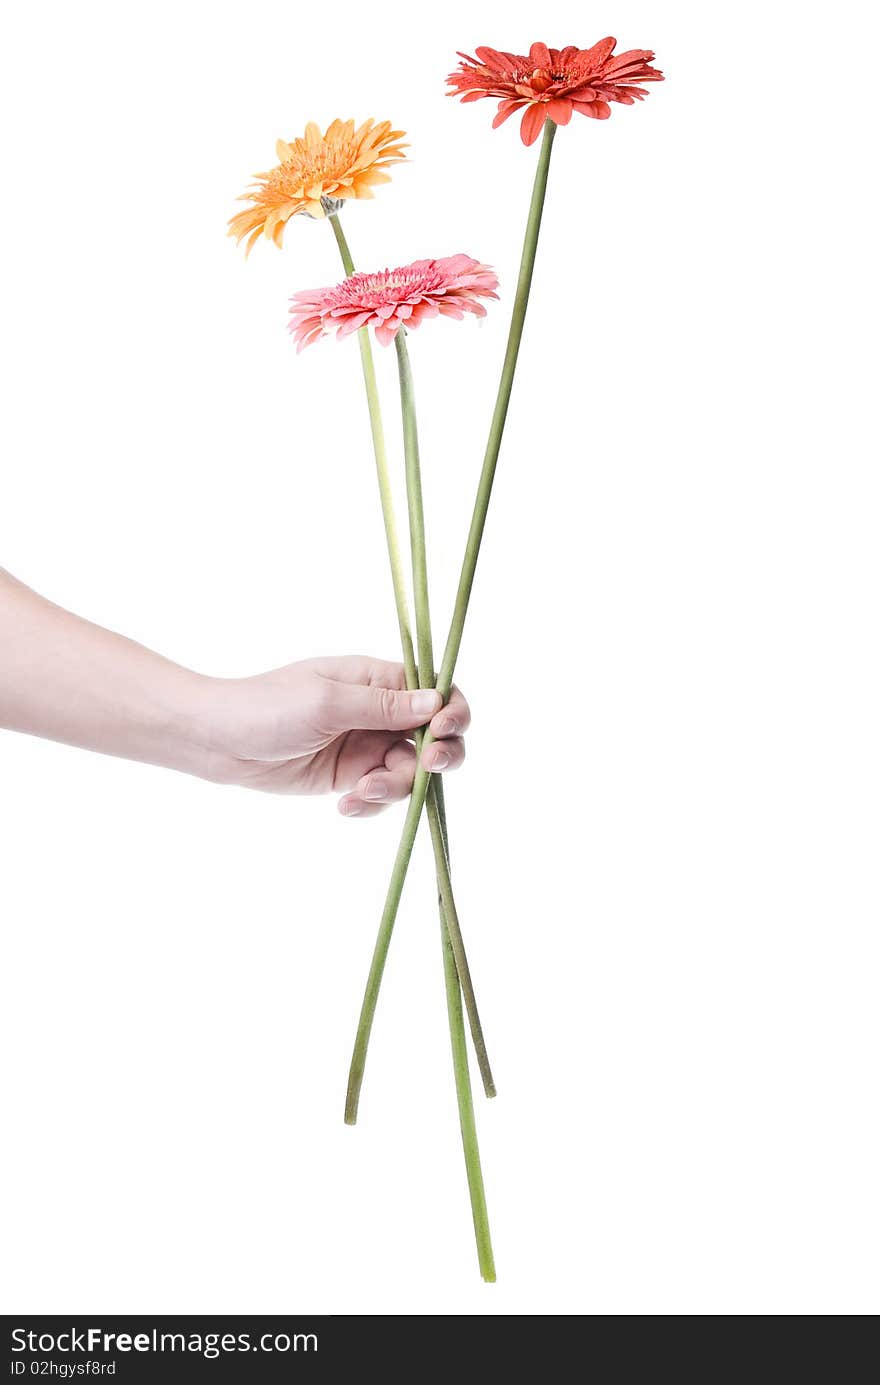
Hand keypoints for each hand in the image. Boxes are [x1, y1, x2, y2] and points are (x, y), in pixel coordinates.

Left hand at [202, 655, 469, 814]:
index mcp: (377, 680)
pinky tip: (343, 806)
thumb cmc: (267, 707)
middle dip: (438, 755)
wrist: (219, 741)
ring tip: (360, 794)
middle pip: (434, 735)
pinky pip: (380, 794)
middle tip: (427, 767)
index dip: (451, 712)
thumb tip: (436, 702)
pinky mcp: (349, 776)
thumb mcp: (328, 703)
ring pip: (409, 771)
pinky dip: (370, 804)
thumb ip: (384, 706)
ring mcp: (365, 745)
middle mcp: (378, 712)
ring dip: (395, 787)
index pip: (435, 691)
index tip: (442, 733)